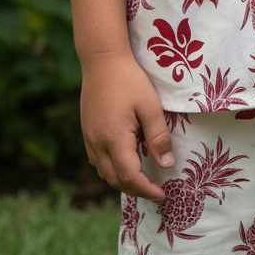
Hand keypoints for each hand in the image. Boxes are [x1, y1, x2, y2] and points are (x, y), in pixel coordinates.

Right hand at [80, 52, 173, 199]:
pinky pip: (97, 160)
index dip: (146, 189)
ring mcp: (89, 138)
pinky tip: (126, 160)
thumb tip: (166, 165)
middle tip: (155, 190)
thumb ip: (158, 136)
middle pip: (114, 180)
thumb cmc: (129, 80)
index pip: (129, 177)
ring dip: (122, 180)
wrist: (102, 60)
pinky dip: (112, 168)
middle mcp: (97, 143)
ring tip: (143, 178)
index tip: (162, 194)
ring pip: (103, 172)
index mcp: (114, 139)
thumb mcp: (149, 106)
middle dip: (135, 189)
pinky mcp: (87, 131)